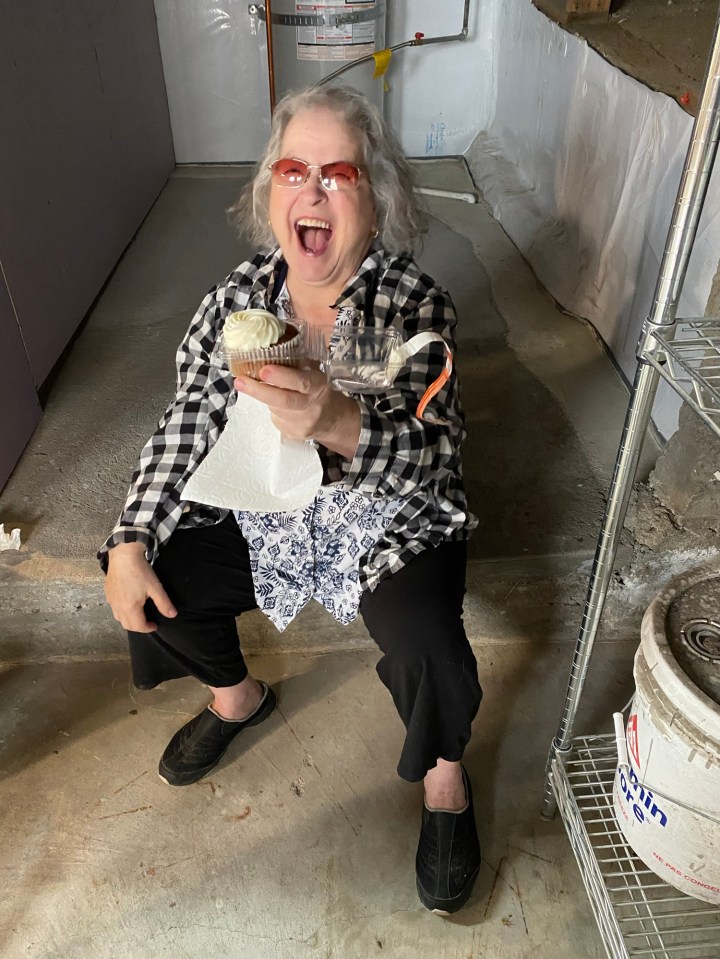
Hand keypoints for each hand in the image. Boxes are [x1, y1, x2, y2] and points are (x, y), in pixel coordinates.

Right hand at [105, 542, 176, 632]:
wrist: (124, 555)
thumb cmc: (140, 571)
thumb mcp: (155, 587)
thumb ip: (163, 603)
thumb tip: (172, 615)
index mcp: (130, 607)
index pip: (138, 626)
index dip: (148, 628)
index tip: (155, 625)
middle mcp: (118, 607)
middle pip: (126, 625)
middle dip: (138, 627)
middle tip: (148, 622)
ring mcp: (111, 600)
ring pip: (118, 617)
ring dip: (129, 620)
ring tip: (139, 614)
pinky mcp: (108, 593)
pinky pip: (114, 608)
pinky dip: (121, 611)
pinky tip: (128, 603)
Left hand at [235, 365, 360, 458]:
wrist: (333, 419)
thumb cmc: (318, 389)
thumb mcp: (313, 372)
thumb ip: (296, 362)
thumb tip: (267, 347)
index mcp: (318, 385)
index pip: (301, 382)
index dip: (281, 377)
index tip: (263, 370)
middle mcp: (312, 406)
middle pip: (283, 400)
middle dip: (259, 390)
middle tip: (241, 381)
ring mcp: (304, 423)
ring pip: (275, 409)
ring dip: (264, 397)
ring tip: (258, 387)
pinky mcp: (294, 434)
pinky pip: (276, 419)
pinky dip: (272, 409)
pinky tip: (278, 406)